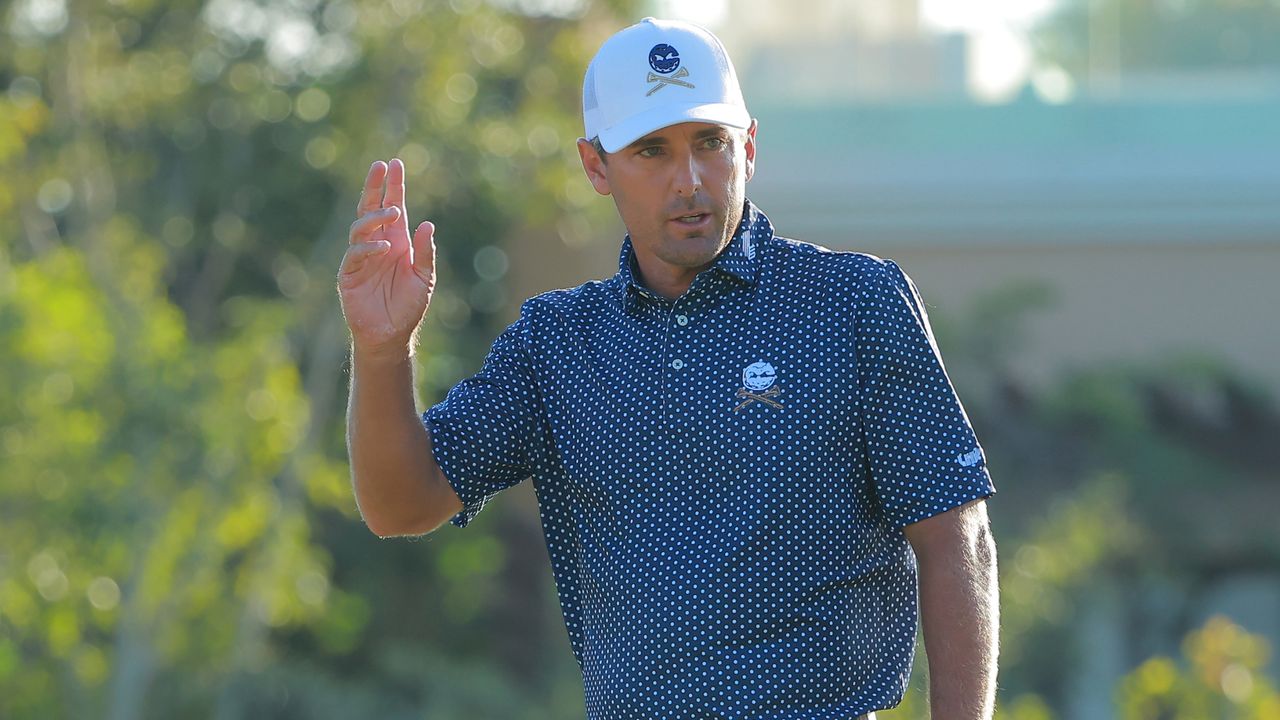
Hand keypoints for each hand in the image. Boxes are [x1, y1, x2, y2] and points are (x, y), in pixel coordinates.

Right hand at [338, 158, 436, 356]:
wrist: (391, 335)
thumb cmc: (408, 307)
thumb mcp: (425, 278)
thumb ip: (425, 252)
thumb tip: (428, 224)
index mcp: (396, 242)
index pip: (392, 207)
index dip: (392, 186)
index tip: (393, 164)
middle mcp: (377, 245)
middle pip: (370, 208)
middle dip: (374, 187)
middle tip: (381, 167)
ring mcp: (361, 258)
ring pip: (361, 227)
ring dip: (376, 216)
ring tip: (393, 213)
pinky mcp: (349, 274)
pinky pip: (355, 254)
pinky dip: (369, 247)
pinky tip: (385, 247)